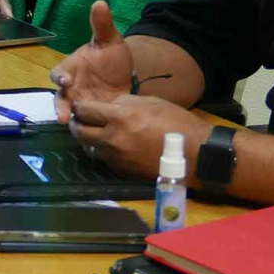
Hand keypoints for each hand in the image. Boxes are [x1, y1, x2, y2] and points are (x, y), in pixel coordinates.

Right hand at [49, 1, 133, 123]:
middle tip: (63, 115)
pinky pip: (83, 122)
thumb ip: (102, 25)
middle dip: (60, 106)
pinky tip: (89, 134)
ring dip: (68, 118)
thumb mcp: (110, 41)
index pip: (59, 72)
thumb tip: (100, 2)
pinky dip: (84, 127)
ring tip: (70, 126)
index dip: (60, 76)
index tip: (67, 81)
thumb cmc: (112, 58)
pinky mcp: (90, 115)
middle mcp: (70, 87)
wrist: (126, 79)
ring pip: (68, 111)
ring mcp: (79, 102)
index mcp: (71, 68)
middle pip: (59, 97)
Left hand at [69, 95, 210, 177]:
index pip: (83, 110)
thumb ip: (124, 102)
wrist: (196, 154)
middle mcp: (112, 139)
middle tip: (82, 120)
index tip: (81, 106)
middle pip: (79, 132)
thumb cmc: (176, 123)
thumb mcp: (150, 102)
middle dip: (78, 124)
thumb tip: (107, 106)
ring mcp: (117, 158)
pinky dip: (104, 153)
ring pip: (89, 148)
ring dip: (89, 140)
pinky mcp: (123, 171)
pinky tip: (112, 147)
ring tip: (96, 134)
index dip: (79, 106)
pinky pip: (105, 160)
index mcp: (118, 117)